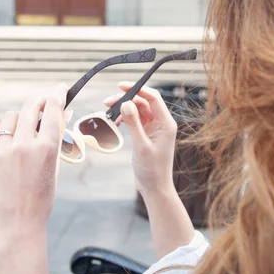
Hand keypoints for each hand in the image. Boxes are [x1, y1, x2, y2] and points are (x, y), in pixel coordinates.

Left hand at [0, 83, 68, 248]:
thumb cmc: (40, 199)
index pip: (52, 108)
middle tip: (39, 105)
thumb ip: (56, 139)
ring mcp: (1, 152)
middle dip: (37, 102)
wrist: (16, 226)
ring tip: (19, 131)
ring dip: (17, 119)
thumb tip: (61, 113)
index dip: (56, 95)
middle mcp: (23, 146)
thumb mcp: (54, 168)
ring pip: (9, 118)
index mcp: (46, 149)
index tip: (58, 90)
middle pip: (29, 106)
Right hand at [103, 81, 177, 195]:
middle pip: (143, 102)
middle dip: (125, 99)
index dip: (137, 89)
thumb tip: (125, 104)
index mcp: (166, 123)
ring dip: (123, 109)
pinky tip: (115, 122)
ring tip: (108, 111)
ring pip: (137, 110)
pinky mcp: (147, 134)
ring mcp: (154, 128)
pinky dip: (125, 118)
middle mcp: (162, 123)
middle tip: (107, 102)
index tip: (121, 86)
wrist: (154, 187)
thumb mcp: (141, 145)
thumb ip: (134, 123)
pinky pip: (135, 120)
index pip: (153, 98)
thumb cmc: (152, 169)